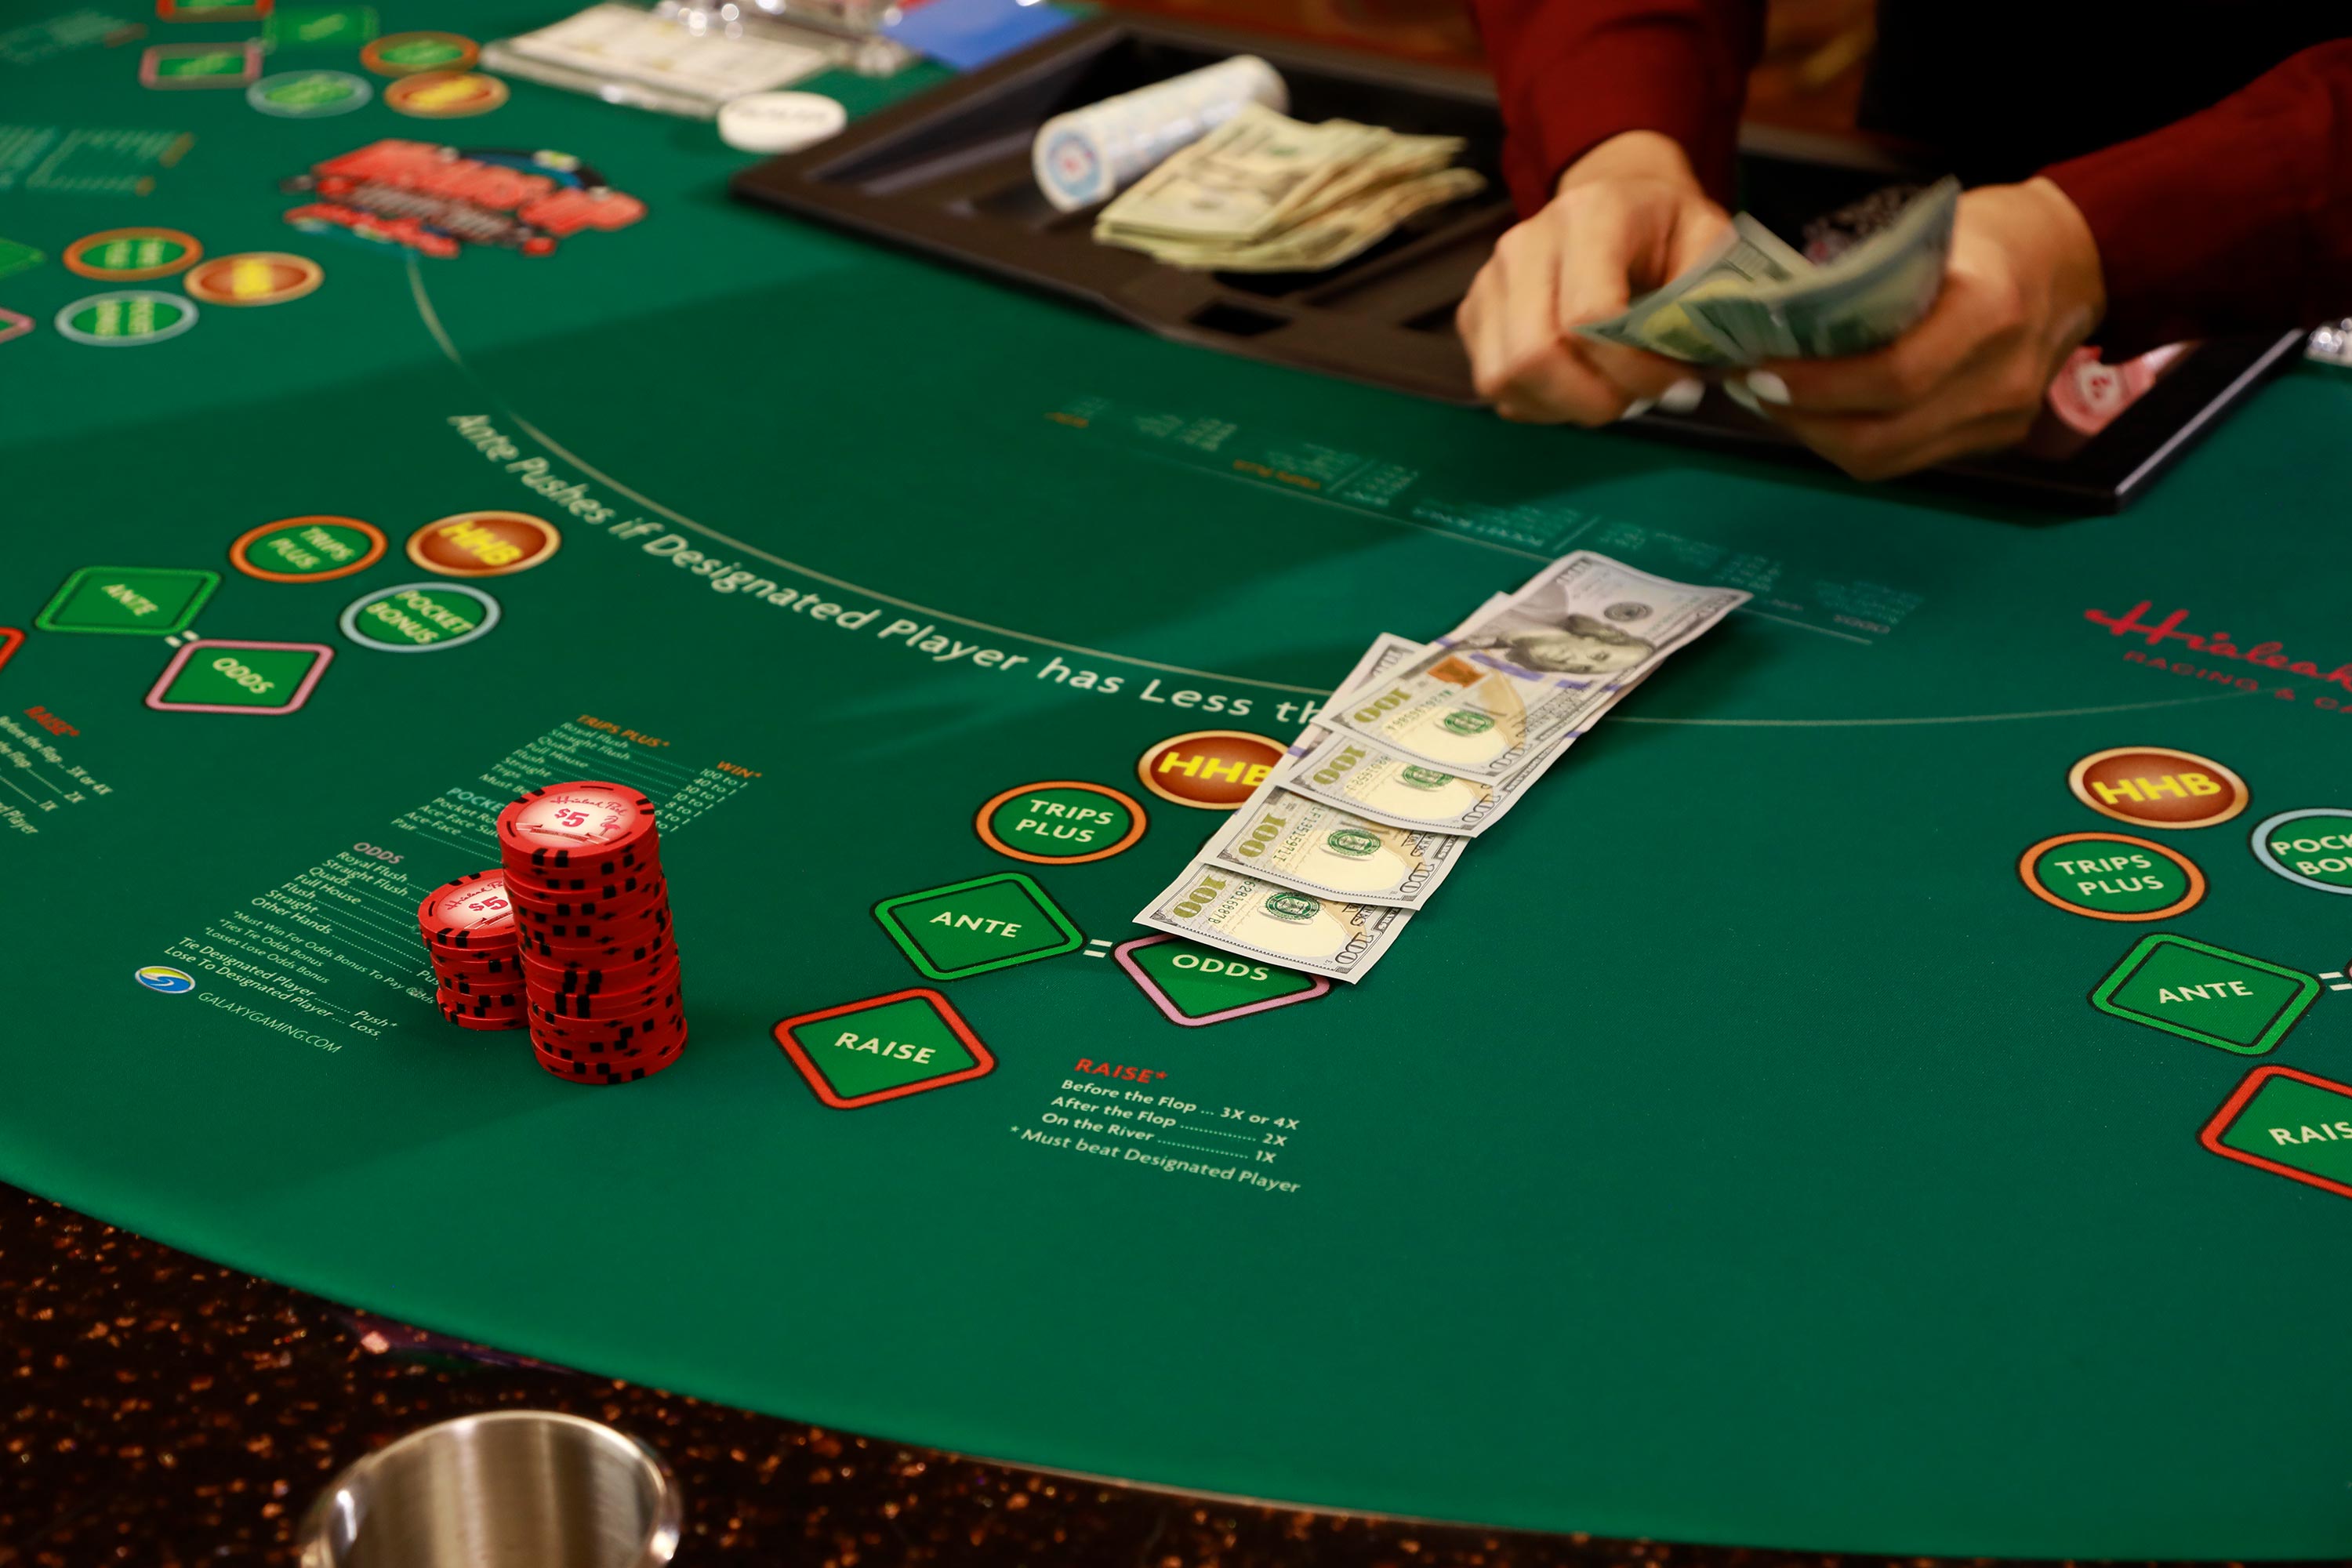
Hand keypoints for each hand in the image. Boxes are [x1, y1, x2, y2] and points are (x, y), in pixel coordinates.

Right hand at [1457, 131, 1722, 424]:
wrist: (1615, 198)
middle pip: (1534, 355)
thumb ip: (1713, 301)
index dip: (1631, 368)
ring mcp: (1491, 279)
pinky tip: (1577, 389)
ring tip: (1609, 397)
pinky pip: (1494, 384)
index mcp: (1589, 216)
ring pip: (1504, 378)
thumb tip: (1728, 372)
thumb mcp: (1710, 245)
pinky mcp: (1474, 312)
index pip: (1587, 316)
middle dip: (1592, 400)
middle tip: (1637, 401)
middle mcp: (1525, 244)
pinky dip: (1538, 405)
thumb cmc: (1667, 229)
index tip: (1676, 381)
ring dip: (1562, 408)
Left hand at [1730, 178, 2106, 479]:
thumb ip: (1864, 282)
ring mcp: (2002, 420)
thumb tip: (1769, 317)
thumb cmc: (1991, 237)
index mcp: (1990, 312)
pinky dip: (1854, 440)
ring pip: (1884, 461)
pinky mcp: (1994, 440)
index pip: (1891, 378)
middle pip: (1878, 439)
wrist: (2075, 261)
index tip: (1760, 371)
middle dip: (1801, 422)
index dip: (1815, 387)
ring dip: (1818, 438)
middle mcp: (2001, 379)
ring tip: (1776, 402)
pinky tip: (1823, 413)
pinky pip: (1906, 459)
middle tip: (1753, 389)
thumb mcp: (1930, 235)